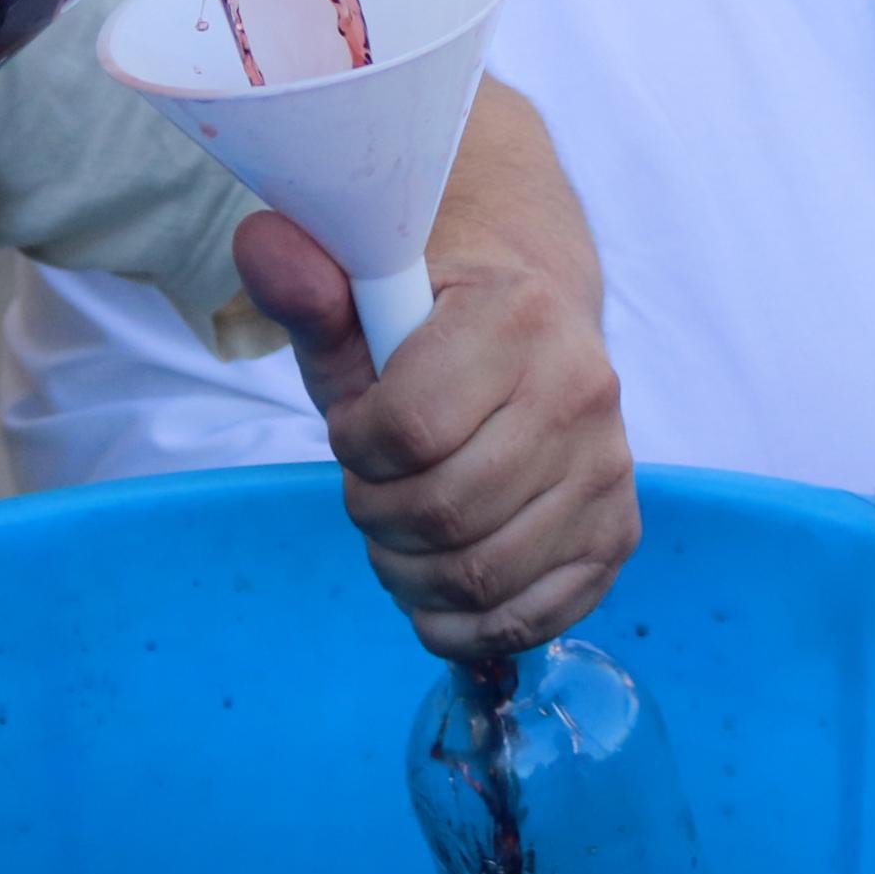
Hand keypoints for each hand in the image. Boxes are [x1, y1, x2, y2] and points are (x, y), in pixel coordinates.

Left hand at [233, 83, 635, 659]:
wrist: (530, 325)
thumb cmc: (426, 327)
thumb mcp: (359, 306)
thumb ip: (306, 288)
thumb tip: (259, 245)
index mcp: (517, 317)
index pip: (409, 429)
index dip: (354, 446)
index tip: (351, 429)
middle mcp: (581, 391)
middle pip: (445, 512)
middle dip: (377, 516)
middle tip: (368, 491)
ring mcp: (608, 469)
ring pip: (483, 575)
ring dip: (409, 576)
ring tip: (396, 537)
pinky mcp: (616, 532)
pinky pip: (532, 619)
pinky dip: (463, 628)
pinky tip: (434, 593)